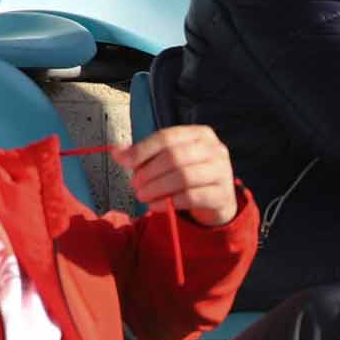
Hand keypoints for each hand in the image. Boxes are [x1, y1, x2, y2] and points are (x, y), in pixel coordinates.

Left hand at [117, 124, 241, 228]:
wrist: (216, 198)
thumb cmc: (187, 172)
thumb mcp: (166, 158)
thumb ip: (142, 153)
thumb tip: (117, 152)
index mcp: (199, 134)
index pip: (166, 137)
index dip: (143, 149)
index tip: (125, 162)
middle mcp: (215, 150)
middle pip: (174, 157)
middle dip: (149, 172)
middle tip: (134, 184)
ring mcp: (222, 172)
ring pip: (183, 177)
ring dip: (156, 188)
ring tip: (141, 196)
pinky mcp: (223, 195)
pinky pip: (192, 198)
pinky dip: (169, 202)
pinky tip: (155, 206)